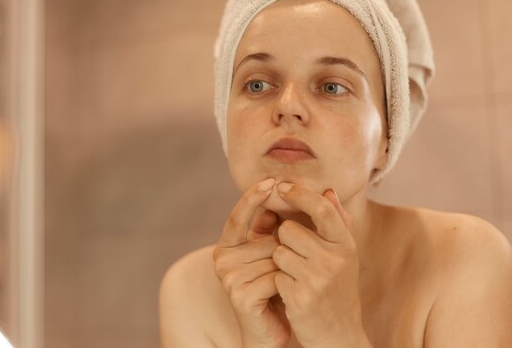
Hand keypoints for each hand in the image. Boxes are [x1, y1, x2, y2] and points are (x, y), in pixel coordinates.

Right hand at [213, 178, 290, 347]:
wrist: (270, 332)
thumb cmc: (274, 290)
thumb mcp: (271, 255)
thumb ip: (270, 229)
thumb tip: (274, 199)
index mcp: (226, 246)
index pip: (239, 215)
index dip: (253, 197)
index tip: (271, 179)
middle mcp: (222, 259)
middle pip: (266, 238)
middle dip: (285, 248)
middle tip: (288, 266)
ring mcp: (229, 278)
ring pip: (274, 257)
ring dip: (289, 267)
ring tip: (286, 282)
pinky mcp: (241, 295)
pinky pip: (276, 276)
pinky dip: (287, 282)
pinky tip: (285, 294)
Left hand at [272, 184, 366, 347]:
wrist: (338, 336)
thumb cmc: (337, 291)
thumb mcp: (344, 256)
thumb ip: (338, 223)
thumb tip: (329, 191)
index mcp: (346, 245)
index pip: (322, 209)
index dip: (300, 194)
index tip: (282, 186)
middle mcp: (335, 260)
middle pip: (289, 229)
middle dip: (285, 240)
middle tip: (297, 256)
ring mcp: (318, 280)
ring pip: (278, 251)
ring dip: (280, 262)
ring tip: (296, 276)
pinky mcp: (300, 297)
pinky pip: (275, 274)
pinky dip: (279, 282)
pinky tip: (293, 293)